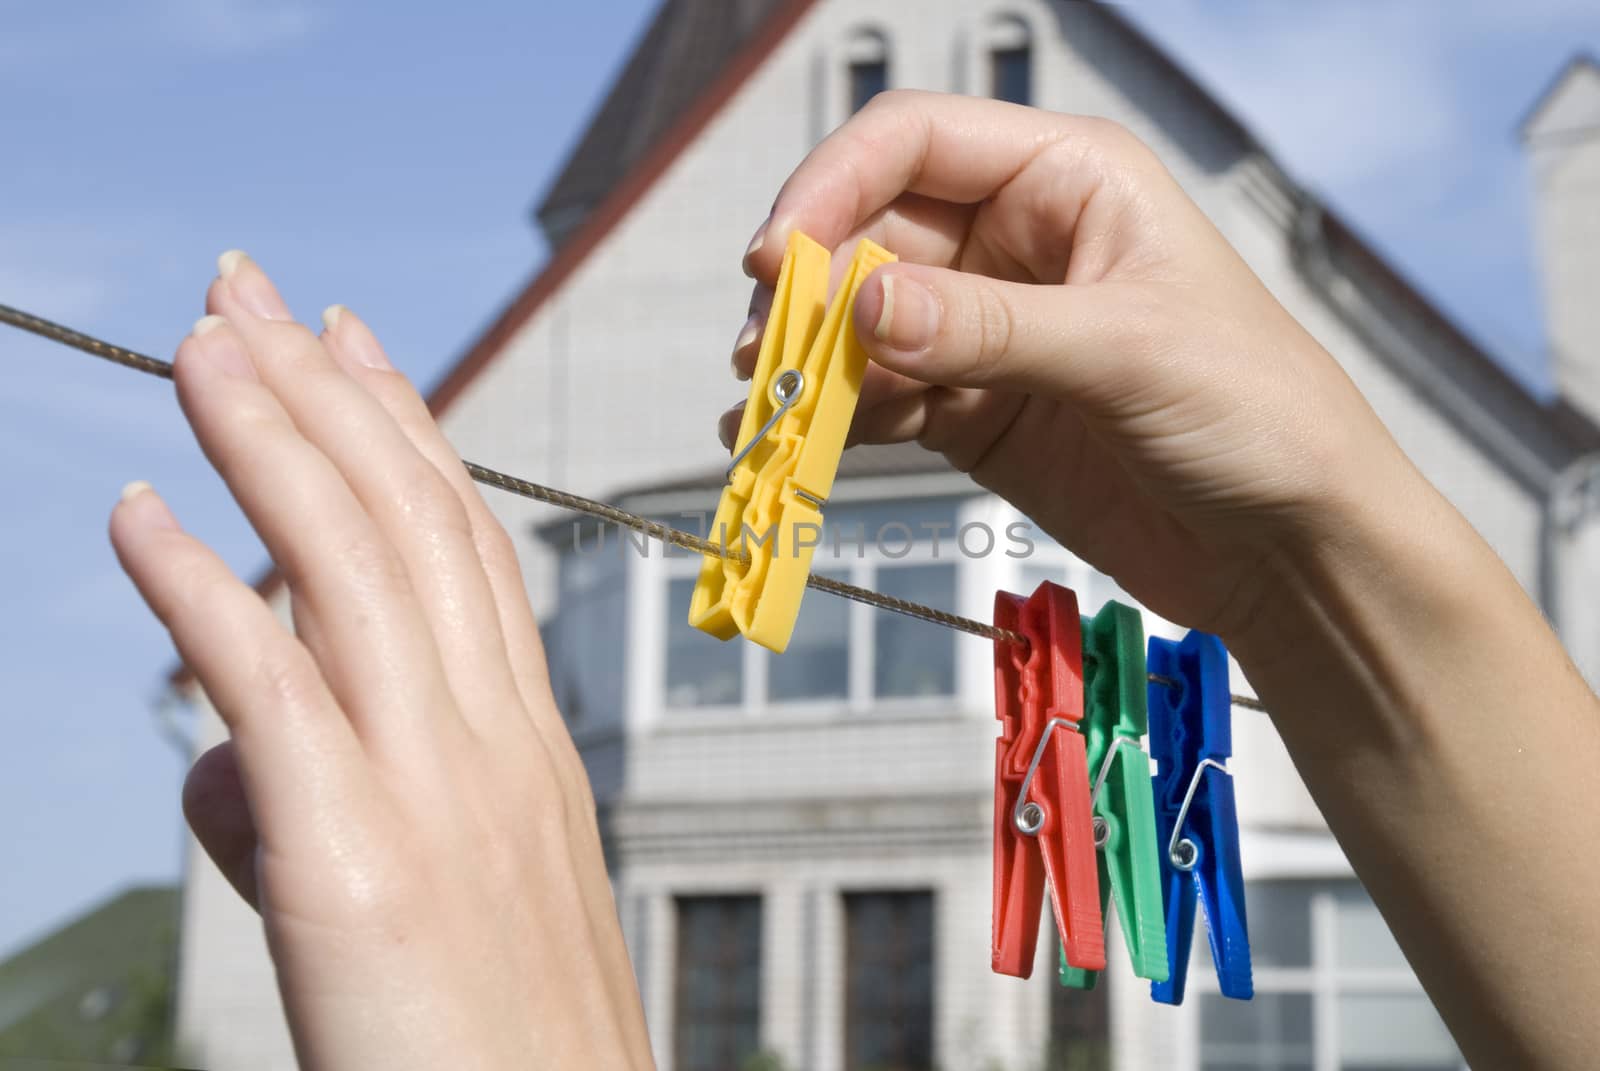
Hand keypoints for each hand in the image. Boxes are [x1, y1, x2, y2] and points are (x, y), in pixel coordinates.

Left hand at [110, 253, 651, 1069]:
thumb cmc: (508, 1045)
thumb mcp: (451, 898)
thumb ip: (336, 804)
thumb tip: (220, 759)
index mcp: (526, 742)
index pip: (465, 544)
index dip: (403, 429)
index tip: (350, 344)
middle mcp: (495, 737)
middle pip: (410, 521)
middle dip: (325, 390)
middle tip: (249, 293)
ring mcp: (437, 789)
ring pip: (353, 568)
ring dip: (266, 439)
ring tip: (194, 346)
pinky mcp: (360, 860)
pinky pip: (273, 689)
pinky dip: (199, 588)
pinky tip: (138, 515)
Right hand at [730, 91, 1410, 654]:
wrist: (1292, 548)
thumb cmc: (1260, 412)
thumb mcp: (1125, 351)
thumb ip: (986, 327)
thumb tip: (859, 302)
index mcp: (1070, 181)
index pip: (914, 142)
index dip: (832, 186)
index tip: (778, 257)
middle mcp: (1021, 243)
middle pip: (874, 233)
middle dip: (812, 287)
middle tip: (766, 351)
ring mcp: (994, 330)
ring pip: (868, 321)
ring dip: (813, 357)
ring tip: (769, 404)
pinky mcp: (979, 410)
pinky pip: (886, 395)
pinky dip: (839, 415)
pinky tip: (802, 439)